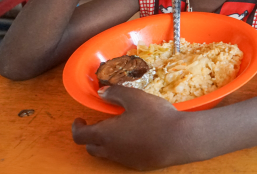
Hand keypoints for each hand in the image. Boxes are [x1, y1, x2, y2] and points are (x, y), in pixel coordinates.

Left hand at [73, 86, 188, 169]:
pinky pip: (123, 157)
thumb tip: (101, 93)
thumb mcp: (135, 98)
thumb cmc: (155, 116)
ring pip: (106, 154)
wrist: (179, 139)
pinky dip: (121, 148)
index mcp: (106, 134)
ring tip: (118, 129)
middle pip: (90, 147)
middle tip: (99, 123)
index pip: (80, 136)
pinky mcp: (138, 164)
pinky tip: (136, 137)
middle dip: (90, 136)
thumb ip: (115, 94)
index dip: (77, 127)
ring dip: (106, 142)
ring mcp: (125, 160)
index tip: (80, 119)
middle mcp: (111, 150)